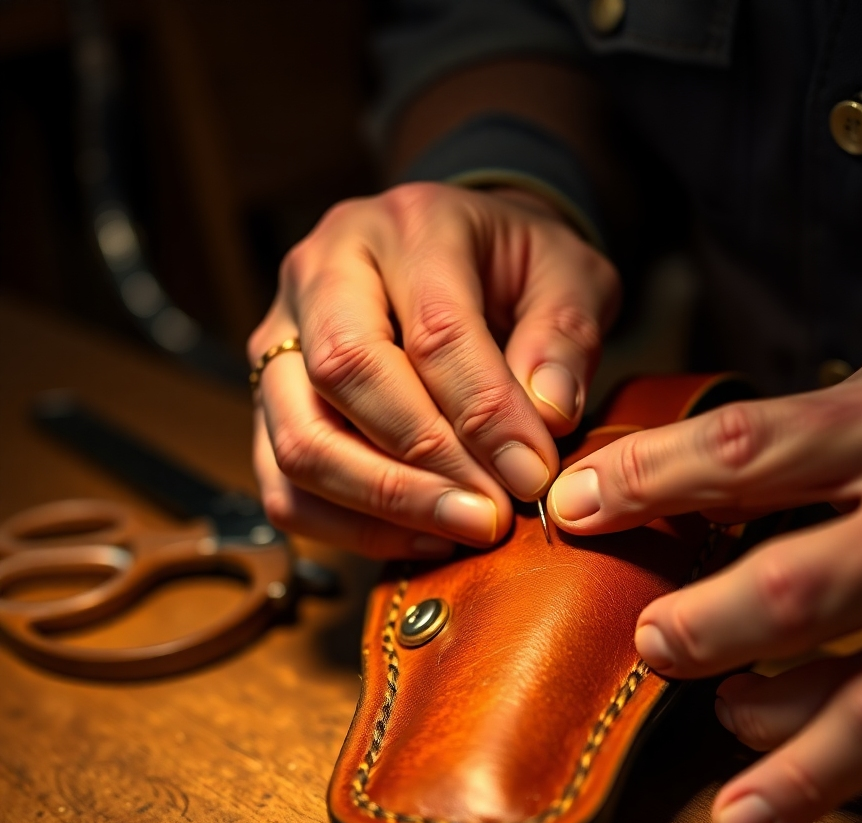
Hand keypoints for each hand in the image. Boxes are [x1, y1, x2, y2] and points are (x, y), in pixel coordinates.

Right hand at [249, 182, 618, 557]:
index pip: (434, 329)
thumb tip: (546, 419)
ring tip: (461, 531)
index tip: (532, 477)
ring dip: (382, 505)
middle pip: (344, 374)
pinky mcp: (271, 398)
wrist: (461, 252)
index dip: (484, 414)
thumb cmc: (517, 267)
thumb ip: (564, 337)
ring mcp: (282, 336)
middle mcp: (325, 270)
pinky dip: (349, 526)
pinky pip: (283, 483)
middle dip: (423, 464)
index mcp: (409, 226)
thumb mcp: (570, 274)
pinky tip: (423, 537)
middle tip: (491, 515)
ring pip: (299, 438)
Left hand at [546, 345, 861, 822]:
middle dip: (696, 620)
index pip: (745, 450)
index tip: (572, 508)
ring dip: (748, 707)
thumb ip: (804, 434)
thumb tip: (676, 487)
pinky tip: (747, 808)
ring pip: (840, 678)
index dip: (646, 482)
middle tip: (645, 635)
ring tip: (703, 704)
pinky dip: (809, 779)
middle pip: (787, 579)